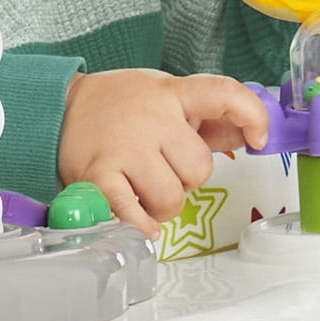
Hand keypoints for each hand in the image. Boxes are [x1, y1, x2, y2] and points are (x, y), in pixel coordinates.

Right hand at [59, 69, 270, 229]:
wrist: (59, 106)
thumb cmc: (121, 107)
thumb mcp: (167, 98)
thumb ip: (210, 119)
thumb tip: (253, 135)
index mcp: (172, 94)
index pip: (224, 94)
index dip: (252, 116)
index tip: (260, 140)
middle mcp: (150, 119)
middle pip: (198, 169)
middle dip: (186, 180)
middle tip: (163, 169)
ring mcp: (124, 149)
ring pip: (171, 198)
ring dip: (162, 206)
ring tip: (143, 190)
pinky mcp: (97, 176)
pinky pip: (133, 214)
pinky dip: (141, 226)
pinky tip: (139, 221)